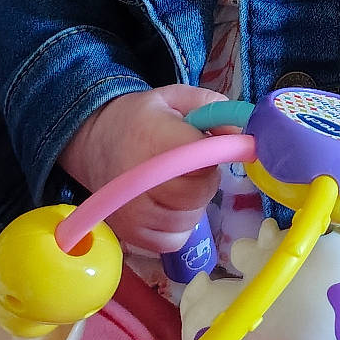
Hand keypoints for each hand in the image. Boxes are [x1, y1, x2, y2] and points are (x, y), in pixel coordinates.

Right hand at [59, 85, 224, 256]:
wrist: (95, 141)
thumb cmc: (143, 119)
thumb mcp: (178, 99)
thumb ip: (215, 110)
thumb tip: (244, 136)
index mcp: (153, 138)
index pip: (201, 159)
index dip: (213, 155)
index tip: (214, 148)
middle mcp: (139, 180)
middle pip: (197, 193)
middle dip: (205, 179)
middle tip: (192, 165)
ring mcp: (132, 212)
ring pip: (189, 219)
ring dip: (193, 203)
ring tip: (177, 183)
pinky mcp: (130, 234)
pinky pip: (173, 240)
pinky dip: (178, 226)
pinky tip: (168, 204)